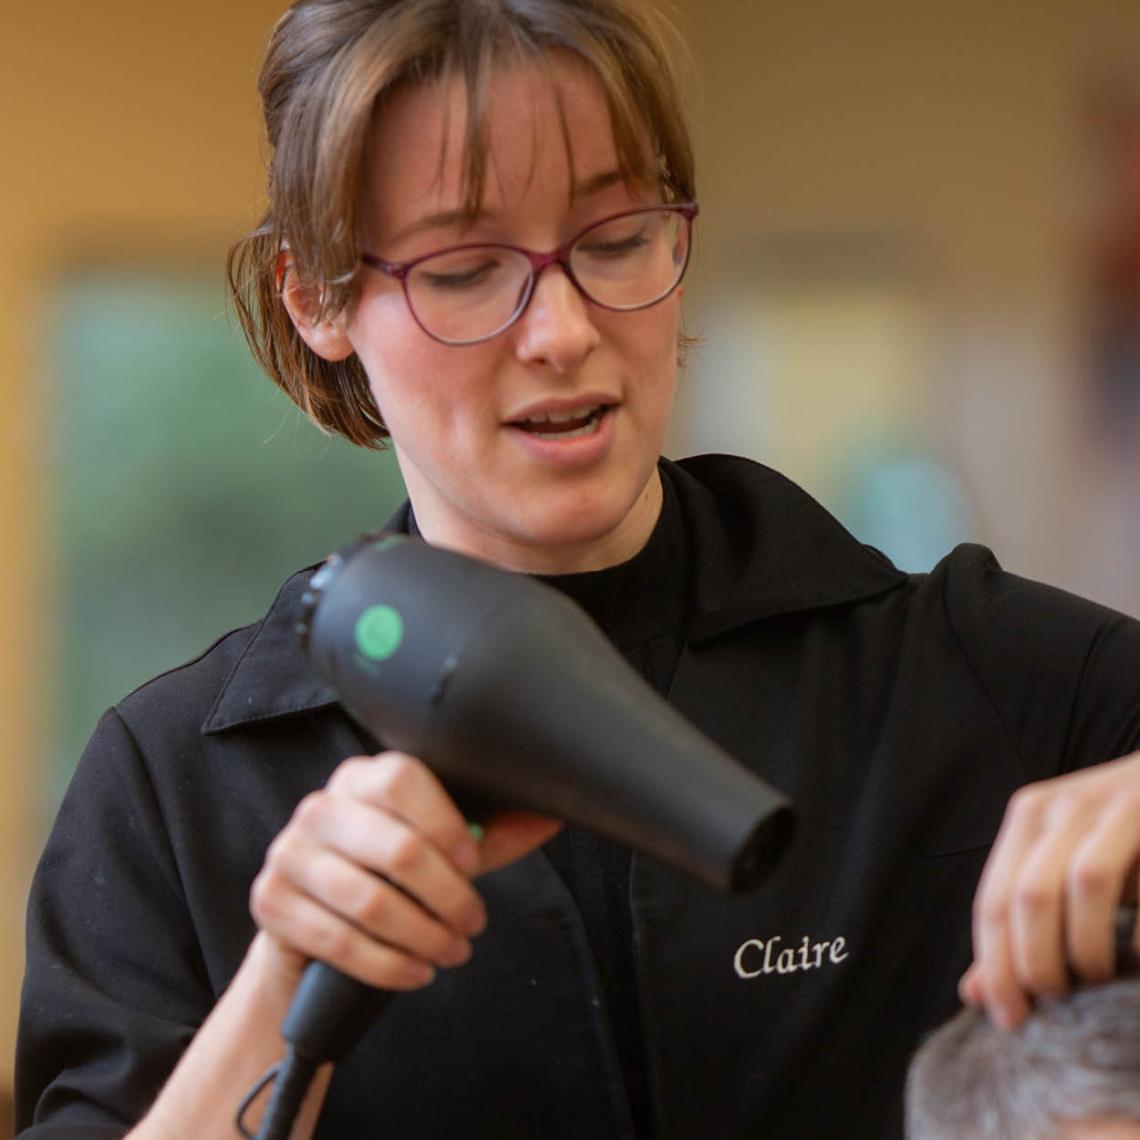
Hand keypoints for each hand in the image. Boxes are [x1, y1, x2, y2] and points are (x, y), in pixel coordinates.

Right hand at [249, 752, 561, 994]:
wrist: (312, 935)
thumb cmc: (389, 881)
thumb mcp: (442, 852)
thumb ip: (492, 832)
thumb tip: (555, 810)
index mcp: (364, 778)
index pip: (403, 778)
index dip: (446, 823)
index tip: (473, 861)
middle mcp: (321, 806)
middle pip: (397, 847)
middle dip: (449, 896)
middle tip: (473, 921)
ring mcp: (289, 851)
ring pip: (372, 901)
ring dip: (425, 936)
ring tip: (453, 949)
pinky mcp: (270, 901)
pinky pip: (340, 940)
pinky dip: (389, 964)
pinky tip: (418, 970)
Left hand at [960, 752, 1139, 1028]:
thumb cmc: (1125, 839)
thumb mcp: (1065, 868)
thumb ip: (1020, 923)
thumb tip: (975, 991)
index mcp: (1029, 816)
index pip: (992, 900)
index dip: (995, 966)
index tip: (1009, 1019)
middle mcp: (1065, 805)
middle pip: (1031, 895)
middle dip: (1038, 962)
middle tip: (1057, 1001)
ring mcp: (1118, 805)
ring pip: (1086, 884)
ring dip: (1089, 946)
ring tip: (1098, 977)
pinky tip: (1138, 956)